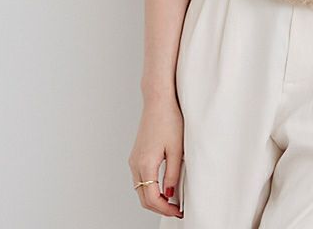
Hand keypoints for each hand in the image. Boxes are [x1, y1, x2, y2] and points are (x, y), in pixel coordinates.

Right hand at [129, 97, 184, 218]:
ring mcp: (134, 159)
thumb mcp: (176, 149)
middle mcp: (135, 164)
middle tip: (176, 210)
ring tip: (172, 200)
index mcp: (145, 164)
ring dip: (154, 198)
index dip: (165, 209)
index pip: (152, 198)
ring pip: (141, 189)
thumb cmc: (169, 119)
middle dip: (159, 207)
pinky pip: (140, 178)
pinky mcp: (136, 154)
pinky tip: (163, 186)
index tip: (178, 212)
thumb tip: (170, 194)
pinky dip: (150, 187)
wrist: (158, 100)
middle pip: (143, 197)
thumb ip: (172, 174)